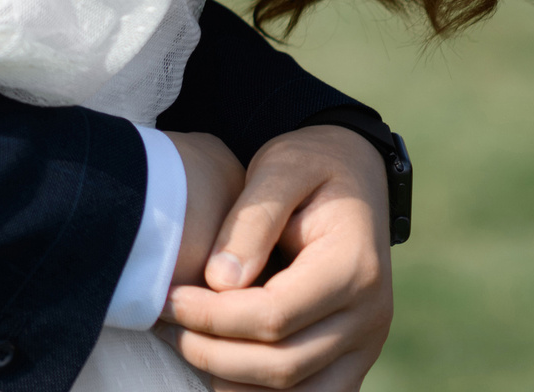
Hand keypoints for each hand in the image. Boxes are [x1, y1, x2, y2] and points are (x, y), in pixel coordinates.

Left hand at [164, 125, 392, 389]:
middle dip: (212, 352)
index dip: (214, 316)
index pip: (276, 315)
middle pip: (284, 365)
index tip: (168, 298)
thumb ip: (251, 221)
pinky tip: (217, 363)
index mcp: (354, 267)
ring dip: (232, 380)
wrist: (353, 173)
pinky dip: (259, 391)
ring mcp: (366, 344)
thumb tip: (219, 281)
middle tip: (164, 322)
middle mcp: (369, 316)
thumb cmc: (309, 165)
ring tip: (184, 342)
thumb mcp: (279, 170)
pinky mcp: (352, 358)